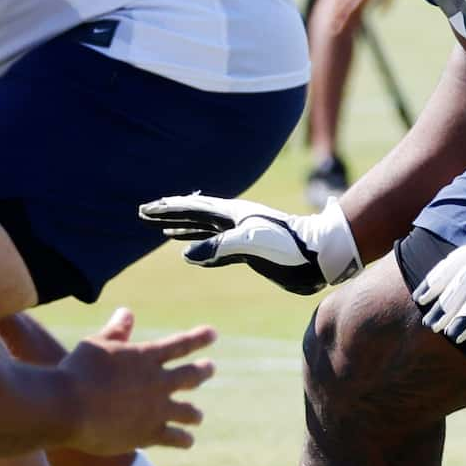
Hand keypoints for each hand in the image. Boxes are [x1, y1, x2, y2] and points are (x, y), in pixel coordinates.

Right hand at [59, 307, 216, 452]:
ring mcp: (156, 410)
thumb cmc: (77, 371)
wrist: (67, 407)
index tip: (213, 334)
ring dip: (193, 413)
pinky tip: (187, 441)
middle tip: (210, 368)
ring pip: (187, 412)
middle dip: (203, 371)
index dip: (198, 338)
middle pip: (191, 376)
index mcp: (147, 357)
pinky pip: (174, 438)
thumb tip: (127, 313)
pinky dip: (182, 439)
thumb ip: (116, 330)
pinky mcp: (148, 434)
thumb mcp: (96, 344)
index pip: (181, 345)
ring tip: (197, 416)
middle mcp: (158, 382)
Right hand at [139, 194, 359, 293]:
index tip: (146, 210)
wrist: (320, 256)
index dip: (169, 209)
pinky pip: (217, 249)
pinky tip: (192, 254)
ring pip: (205, 231)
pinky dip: (201, 249)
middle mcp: (235, 223)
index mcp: (233, 214)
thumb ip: (219, 247)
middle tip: (146, 214)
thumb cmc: (290, 246)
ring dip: (183, 230)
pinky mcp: (250, 253)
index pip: (193, 209)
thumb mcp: (252, 243)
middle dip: (170, 215)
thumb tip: (185, 254)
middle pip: (195, 215)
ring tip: (163, 232)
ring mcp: (243, 237)